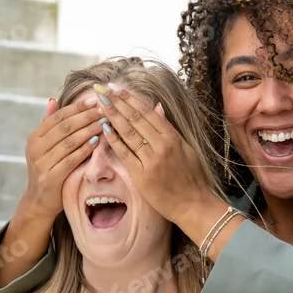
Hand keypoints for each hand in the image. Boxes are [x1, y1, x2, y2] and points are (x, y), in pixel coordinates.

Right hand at [21, 97, 103, 220]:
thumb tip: (52, 99)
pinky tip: (97, 141)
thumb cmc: (49, 169)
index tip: (95, 99)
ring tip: (105, 121)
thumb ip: (50, 124)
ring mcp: (41, 163)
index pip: (58, 116)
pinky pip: (70, 159)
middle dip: (86, 116)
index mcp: (35, 137)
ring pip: (69, 141)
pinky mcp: (50, 177)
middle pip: (64, 126)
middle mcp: (35, 148)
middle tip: (104, 108)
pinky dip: (84, 149)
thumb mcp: (46, 146)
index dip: (77, 107)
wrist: (40, 201)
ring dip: (89, 130)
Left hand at [95, 84, 213, 222]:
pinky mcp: (141, 175)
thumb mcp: (185, 148)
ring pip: (128, 133)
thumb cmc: (191, 177)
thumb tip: (157, 107)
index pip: (147, 113)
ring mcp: (150, 160)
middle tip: (102, 90)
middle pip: (135, 119)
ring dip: (112, 116)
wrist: (192, 204)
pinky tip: (103, 128)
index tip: (117, 88)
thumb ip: (168, 128)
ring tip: (100, 103)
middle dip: (117, 102)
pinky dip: (113, 140)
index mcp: (173, 137)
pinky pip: (124, 153)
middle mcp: (162, 146)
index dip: (130, 99)